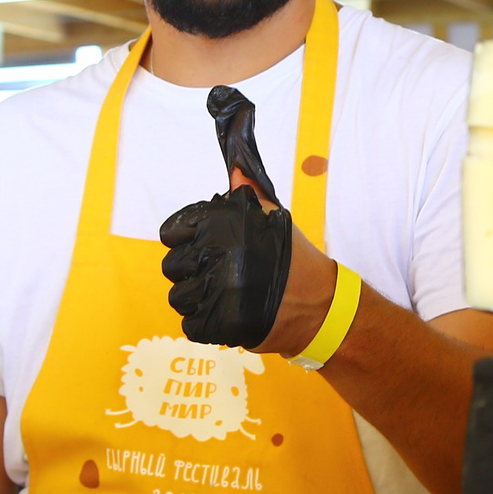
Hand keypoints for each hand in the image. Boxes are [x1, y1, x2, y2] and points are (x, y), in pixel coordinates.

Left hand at [159, 172, 339, 353]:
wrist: (320, 305)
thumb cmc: (295, 260)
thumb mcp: (273, 216)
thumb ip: (247, 193)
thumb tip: (235, 169)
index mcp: (222, 226)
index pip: (172, 233)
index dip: (185, 241)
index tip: (201, 248)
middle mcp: (215, 256)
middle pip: (172, 266)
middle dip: (191, 271)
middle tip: (219, 273)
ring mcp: (214, 292)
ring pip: (179, 297)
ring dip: (197, 298)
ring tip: (223, 295)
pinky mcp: (216, 323)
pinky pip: (190, 323)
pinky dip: (205, 321)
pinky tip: (227, 312)